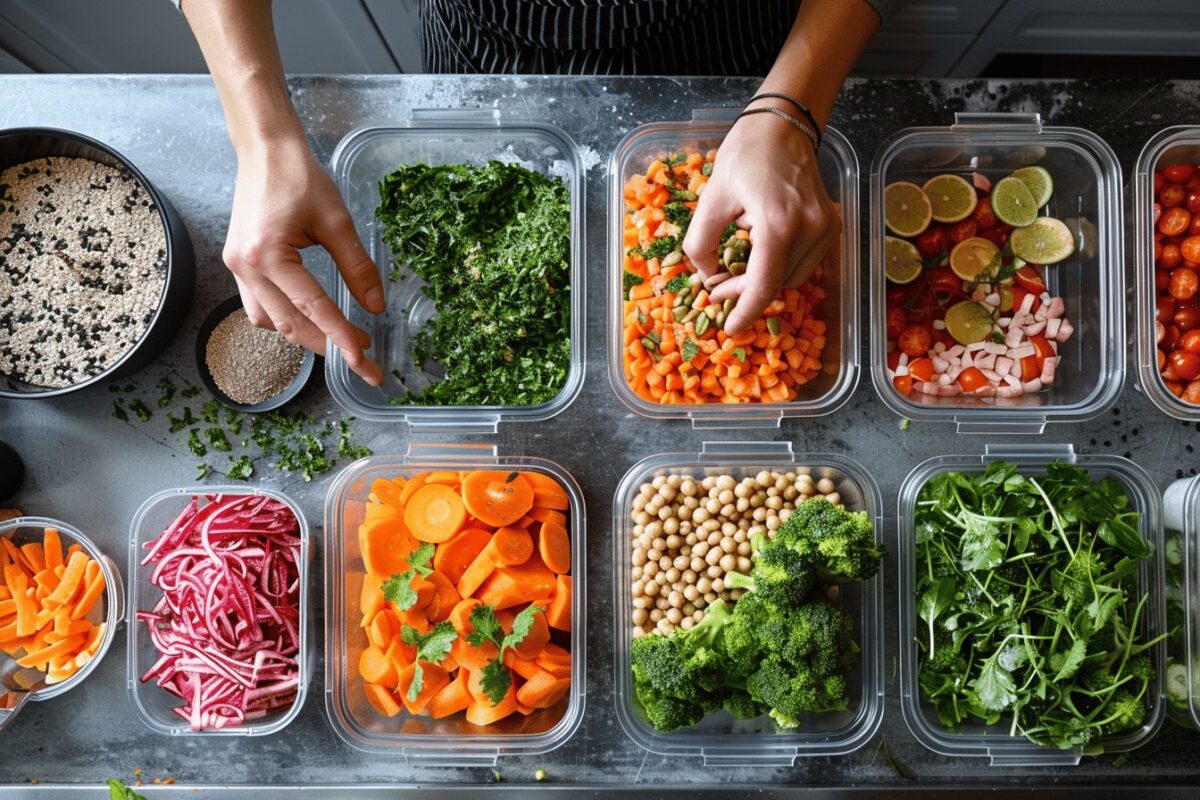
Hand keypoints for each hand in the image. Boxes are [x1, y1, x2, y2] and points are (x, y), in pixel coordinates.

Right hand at [222, 136, 384, 385]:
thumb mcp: (338, 222)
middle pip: (290, 325)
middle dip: (328, 346)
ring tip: (340, 341)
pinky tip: (309, 319)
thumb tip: (376, 306)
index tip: (365, 361)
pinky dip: (285, 318)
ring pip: (271, 322)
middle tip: (364, 360)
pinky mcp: (238, 264)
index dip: (342, 338)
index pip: (313, 309)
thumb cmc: (299, 177)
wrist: (265, 149)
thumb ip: (358, 267)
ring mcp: (237, 267)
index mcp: (268, 255)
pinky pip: (259, 306)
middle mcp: (246, 267)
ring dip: (305, 335)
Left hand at [683, 111, 838, 333]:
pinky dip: (780, 267)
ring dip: (763, 281)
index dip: (745, 311)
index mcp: (779, 223)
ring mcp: (826, 229)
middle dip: (746, 293)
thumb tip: (706, 278)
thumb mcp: (712, 198)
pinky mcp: (831, 226)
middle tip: (717, 287)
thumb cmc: (745, 154)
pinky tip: (760, 253)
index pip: (764, 285)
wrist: (784, 124)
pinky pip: (805, 263)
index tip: (729, 328)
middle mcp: (810, 230)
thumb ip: (702, 243)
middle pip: (778, 285)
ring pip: (793, 278)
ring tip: (737, 265)